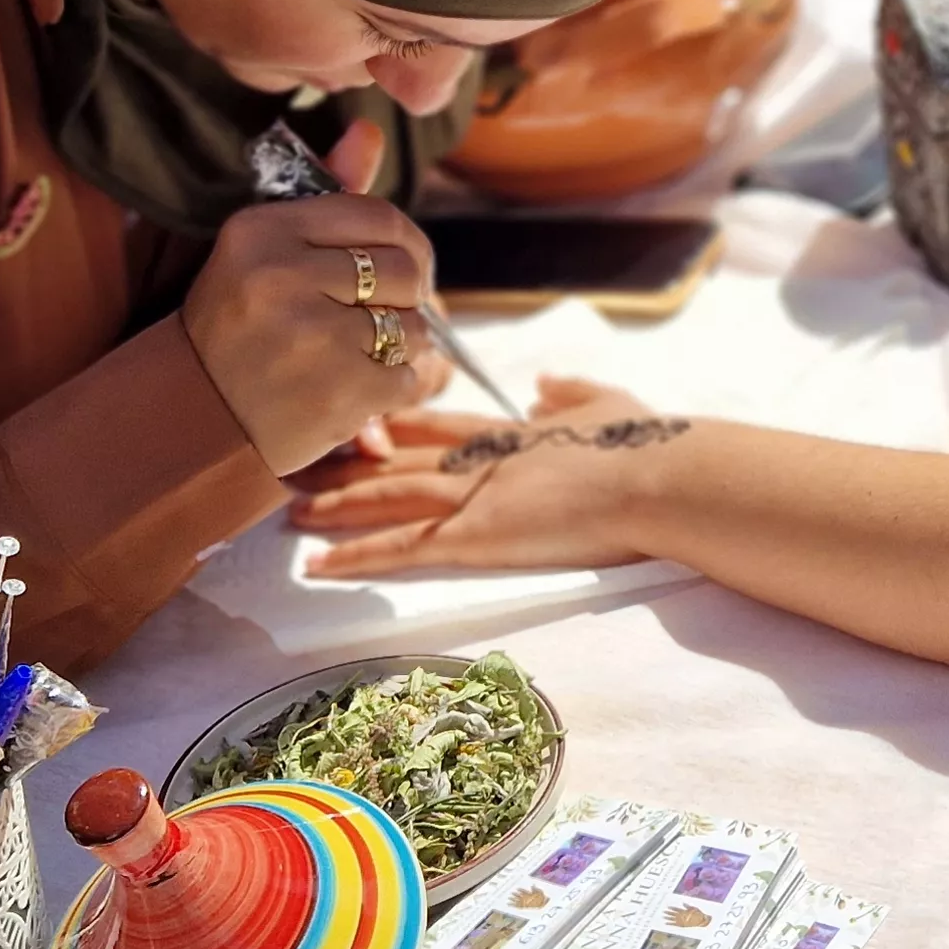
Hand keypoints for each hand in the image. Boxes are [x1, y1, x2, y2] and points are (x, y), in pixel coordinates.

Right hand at [179, 187, 442, 475]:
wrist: (195, 422)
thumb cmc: (237, 328)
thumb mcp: (263, 252)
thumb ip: (325, 195)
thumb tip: (369, 132)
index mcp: (260, 230)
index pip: (378, 215)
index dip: (403, 244)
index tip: (396, 268)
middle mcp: (283, 276)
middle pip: (404, 270)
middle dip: (402, 298)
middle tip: (370, 319)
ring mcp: (315, 336)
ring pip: (414, 326)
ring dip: (396, 347)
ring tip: (349, 357)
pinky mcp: (342, 391)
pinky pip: (408, 377)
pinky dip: (390, 389)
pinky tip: (348, 391)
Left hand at [286, 378, 674, 575]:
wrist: (660, 474)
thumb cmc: (648, 443)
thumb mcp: (608, 401)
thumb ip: (571, 390)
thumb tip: (544, 382)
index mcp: (508, 431)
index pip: (432, 424)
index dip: (387, 424)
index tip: (349, 423)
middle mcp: (478, 457)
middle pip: (394, 458)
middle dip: (342, 463)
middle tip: (292, 465)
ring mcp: (473, 495)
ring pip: (387, 497)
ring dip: (335, 504)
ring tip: (288, 512)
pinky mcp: (477, 536)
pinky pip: (404, 548)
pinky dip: (359, 557)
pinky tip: (319, 566)